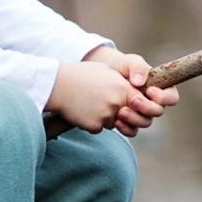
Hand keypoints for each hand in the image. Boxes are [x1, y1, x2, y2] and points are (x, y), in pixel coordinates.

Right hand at [48, 61, 164, 136]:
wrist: (58, 84)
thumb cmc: (82, 75)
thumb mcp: (107, 73)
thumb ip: (124, 84)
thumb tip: (137, 92)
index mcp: (123, 87)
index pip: (143, 103)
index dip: (141, 107)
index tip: (131, 106)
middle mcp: (117, 102)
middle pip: (131, 118)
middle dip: (126, 118)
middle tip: (113, 111)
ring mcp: (106, 115)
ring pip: (113, 123)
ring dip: (105, 118)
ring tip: (91, 103)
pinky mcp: (95, 125)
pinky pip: (98, 128)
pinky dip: (92, 122)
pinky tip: (83, 110)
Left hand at [85, 47, 179, 122]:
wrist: (103, 75)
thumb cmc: (122, 66)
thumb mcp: (130, 61)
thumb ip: (138, 67)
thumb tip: (140, 82)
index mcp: (160, 89)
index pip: (172, 98)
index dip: (164, 98)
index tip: (149, 90)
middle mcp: (153, 103)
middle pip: (158, 112)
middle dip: (146, 108)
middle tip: (133, 100)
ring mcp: (141, 114)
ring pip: (145, 123)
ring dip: (134, 118)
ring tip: (121, 111)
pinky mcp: (129, 122)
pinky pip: (132, 131)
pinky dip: (125, 128)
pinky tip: (116, 121)